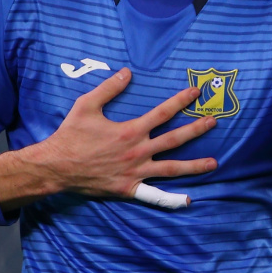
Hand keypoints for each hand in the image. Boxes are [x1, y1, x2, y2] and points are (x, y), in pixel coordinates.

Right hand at [0, 68, 217, 211]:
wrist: (57, 166)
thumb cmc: (71, 135)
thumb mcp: (87, 105)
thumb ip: (109, 88)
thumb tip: (127, 72)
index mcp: (131, 130)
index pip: (163, 113)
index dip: (181, 101)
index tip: (196, 93)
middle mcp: (138, 152)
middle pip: (174, 139)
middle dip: (196, 129)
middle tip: (213, 121)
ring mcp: (136, 173)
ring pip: (171, 169)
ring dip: (194, 165)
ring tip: (214, 163)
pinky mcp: (129, 189)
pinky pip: (154, 195)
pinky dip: (172, 199)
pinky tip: (188, 200)